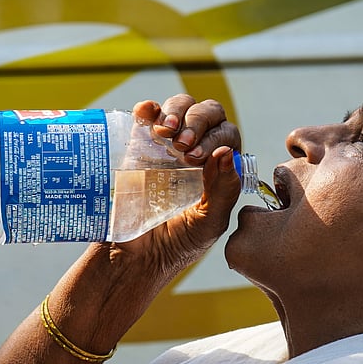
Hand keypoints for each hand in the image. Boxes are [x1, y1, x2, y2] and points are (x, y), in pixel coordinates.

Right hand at [119, 95, 242, 273]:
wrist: (136, 256)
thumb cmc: (179, 244)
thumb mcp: (209, 222)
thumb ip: (224, 190)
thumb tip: (227, 152)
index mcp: (220, 167)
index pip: (227, 135)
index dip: (215, 138)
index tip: (198, 158)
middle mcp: (197, 150)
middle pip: (207, 114)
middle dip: (197, 122)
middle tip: (183, 146)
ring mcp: (167, 145)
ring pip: (180, 107)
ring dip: (175, 112)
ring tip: (166, 133)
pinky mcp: (139, 143)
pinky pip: (147, 114)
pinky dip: (148, 108)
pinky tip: (146, 114)